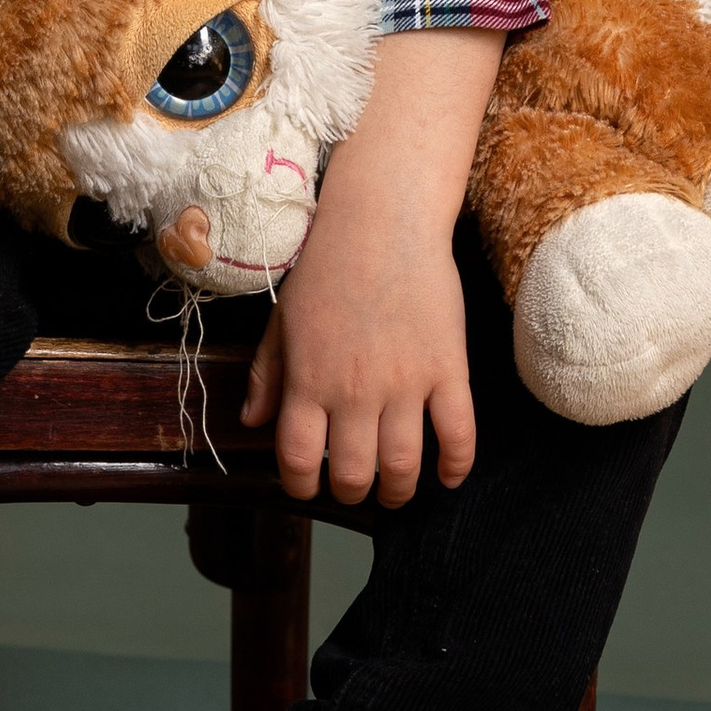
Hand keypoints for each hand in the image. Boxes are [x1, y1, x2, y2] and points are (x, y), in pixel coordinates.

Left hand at [243, 29, 501, 507]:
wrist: (382, 218)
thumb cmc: (326, 263)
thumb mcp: (284, 317)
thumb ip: (268, 373)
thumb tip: (251, 422)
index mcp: (308, 379)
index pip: (300, 458)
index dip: (301, 484)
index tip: (308, 485)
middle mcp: (354, 390)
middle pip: (354, 472)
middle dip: (353, 492)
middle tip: (356, 488)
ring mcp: (405, 382)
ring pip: (404, 465)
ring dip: (400, 490)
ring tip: (397, 491)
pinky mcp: (448, 368)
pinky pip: (459, 434)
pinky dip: (456, 465)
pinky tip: (448, 475)